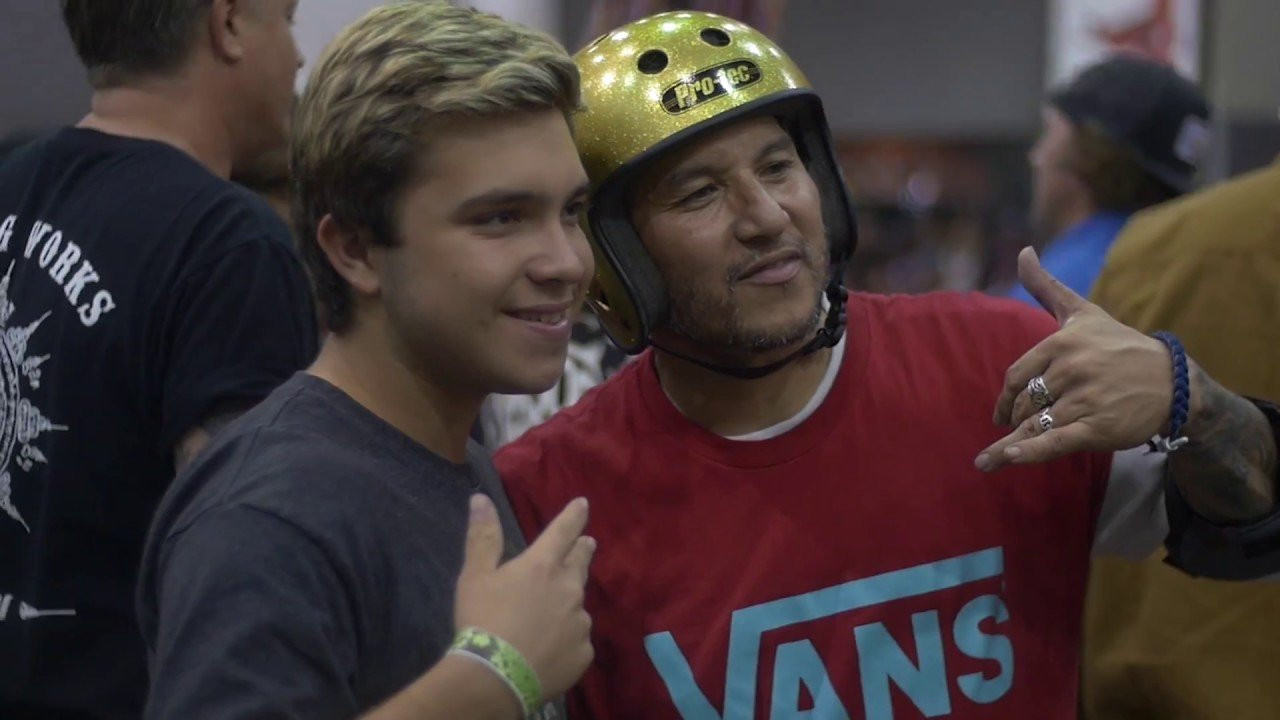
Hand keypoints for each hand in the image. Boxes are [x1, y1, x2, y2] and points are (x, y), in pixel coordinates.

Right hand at [455, 494, 595, 701]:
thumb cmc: (482, 621)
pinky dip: (567, 638)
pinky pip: (577, 639)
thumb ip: (483, 536)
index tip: (584, 504)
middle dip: (583, 552)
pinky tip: (552, 648)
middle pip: (581, 564)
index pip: (564, 531)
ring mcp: (580, 622)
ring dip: (569, 603)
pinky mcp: (583, 652)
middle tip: (587, 545)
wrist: (494, 677)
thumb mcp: (475, 576)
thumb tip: (481, 499)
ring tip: (551, 615)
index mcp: (543, 566)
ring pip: (578, 606)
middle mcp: (569, 589)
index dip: (574, 516)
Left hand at [975, 247, 1185, 471]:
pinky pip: (1053, 441)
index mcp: (1062, 343)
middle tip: (1011, 430)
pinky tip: (1006, 459)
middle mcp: (1071, 370)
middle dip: (1015, 418)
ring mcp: (1085, 400)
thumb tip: (1023, 251)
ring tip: (987, 461)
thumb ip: (1046, 285)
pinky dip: (1027, 452)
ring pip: (1035, 423)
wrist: (1172, 381)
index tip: (1001, 412)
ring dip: (1008, 444)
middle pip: (1024, 402)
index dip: (1004, 397)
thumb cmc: (1120, 345)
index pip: (1016, 377)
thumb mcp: (1082, 312)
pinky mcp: (1098, 428)